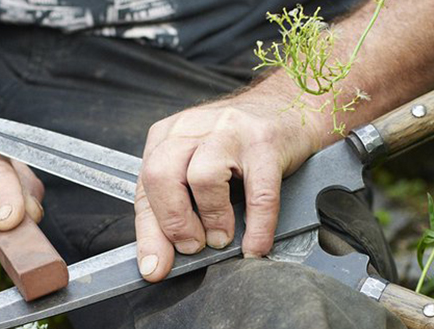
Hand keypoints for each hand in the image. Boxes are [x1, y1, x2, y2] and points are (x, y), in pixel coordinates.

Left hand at [134, 97, 327, 281]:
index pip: (144, 187)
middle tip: (192, 246)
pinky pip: (258, 193)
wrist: (289, 108)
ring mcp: (230, 132)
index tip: (155, 266)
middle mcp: (193, 128)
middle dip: (173, 222)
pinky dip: (257, 227)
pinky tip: (255, 244)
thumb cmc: (239, 144)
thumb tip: (161, 258)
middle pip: (162, 174)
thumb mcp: (196, 166)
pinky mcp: (266, 143)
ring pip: (203, 177)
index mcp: (168, 135)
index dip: (149, 233)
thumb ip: (176, 207)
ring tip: (222, 238)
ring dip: (211, 219)